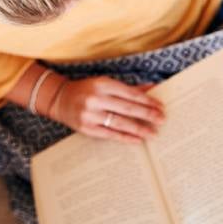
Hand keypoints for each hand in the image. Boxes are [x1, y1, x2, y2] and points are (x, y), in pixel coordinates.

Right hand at [48, 76, 163, 142]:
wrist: (60, 99)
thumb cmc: (88, 90)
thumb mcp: (106, 84)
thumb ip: (128, 88)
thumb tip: (152, 88)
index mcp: (102, 84)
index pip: (130, 93)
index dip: (147, 101)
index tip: (160, 106)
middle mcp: (96, 99)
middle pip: (127, 108)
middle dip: (147, 115)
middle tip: (162, 120)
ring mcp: (90, 115)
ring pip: (120, 123)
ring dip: (139, 128)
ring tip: (153, 133)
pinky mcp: (87, 128)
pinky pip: (110, 134)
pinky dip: (125, 137)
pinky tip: (137, 140)